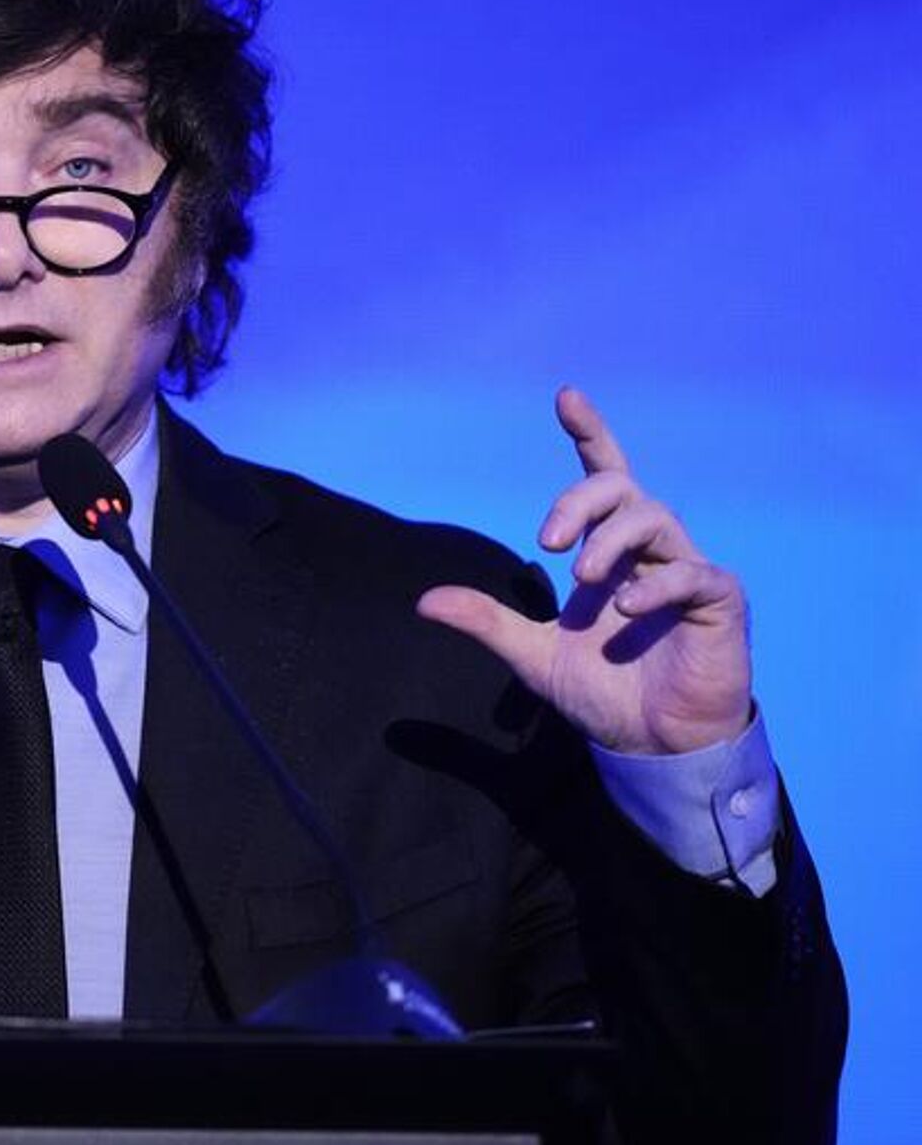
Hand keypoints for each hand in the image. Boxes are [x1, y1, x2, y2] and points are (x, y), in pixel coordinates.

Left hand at [416, 387, 750, 755]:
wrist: (652, 746)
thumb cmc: (605, 692)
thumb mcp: (532, 655)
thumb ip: (486, 621)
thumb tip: (425, 601)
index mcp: (610, 553)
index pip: (605, 476)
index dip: (590, 434)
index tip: (565, 397)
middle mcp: (649, 553)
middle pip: (622, 490)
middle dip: (580, 502)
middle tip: (547, 542)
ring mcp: (686, 573)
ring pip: (655, 519)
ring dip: (611, 541)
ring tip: (581, 578)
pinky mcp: (719, 603)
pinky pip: (693, 574)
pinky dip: (656, 587)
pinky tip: (624, 612)